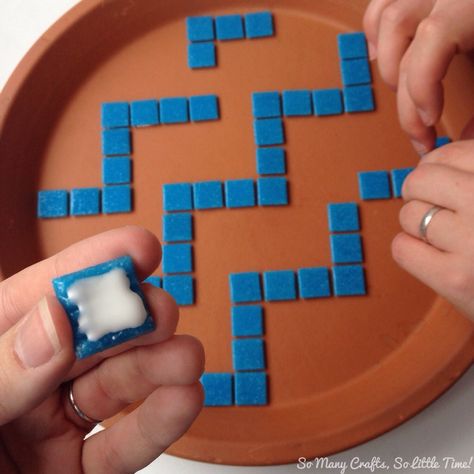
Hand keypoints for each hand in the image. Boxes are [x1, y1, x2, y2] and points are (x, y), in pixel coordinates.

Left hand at [0, 226, 203, 472]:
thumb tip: (54, 320)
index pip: (38, 297)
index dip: (90, 267)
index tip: (136, 250)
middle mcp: (22, 385)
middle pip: (89, 339)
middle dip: (130, 319)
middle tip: (159, 311)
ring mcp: (49, 428)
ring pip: (115, 388)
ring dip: (158, 368)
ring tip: (186, 357)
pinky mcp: (74, 472)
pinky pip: (121, 445)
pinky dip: (158, 422)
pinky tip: (184, 398)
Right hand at [363, 0, 473, 153]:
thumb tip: (466, 138)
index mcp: (473, 1)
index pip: (434, 37)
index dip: (422, 87)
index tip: (431, 123)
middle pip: (401, 32)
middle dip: (403, 91)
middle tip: (419, 128)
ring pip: (386, 16)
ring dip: (385, 60)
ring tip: (398, 92)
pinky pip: (384, 4)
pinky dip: (377, 34)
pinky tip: (387, 56)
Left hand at [392, 139, 473, 321]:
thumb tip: (461, 129)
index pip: (453, 153)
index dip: (439, 165)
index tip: (444, 179)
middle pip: (421, 180)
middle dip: (420, 191)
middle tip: (434, 206)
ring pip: (409, 214)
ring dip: (417, 224)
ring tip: (442, 236)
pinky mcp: (455, 279)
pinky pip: (402, 248)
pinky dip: (410, 250)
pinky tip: (432, 256)